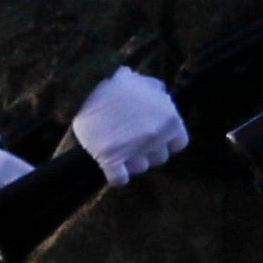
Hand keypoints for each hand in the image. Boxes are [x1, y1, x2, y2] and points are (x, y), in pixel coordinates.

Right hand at [69, 67, 187, 186]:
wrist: (84, 87)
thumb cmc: (117, 84)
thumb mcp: (146, 82)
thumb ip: (158, 93)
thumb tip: (162, 98)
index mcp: (170, 119)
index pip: (178, 144)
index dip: (166, 143)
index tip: (155, 140)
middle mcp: (156, 136)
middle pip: (159, 158)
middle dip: (148, 152)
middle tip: (134, 144)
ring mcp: (134, 149)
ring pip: (140, 168)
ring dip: (131, 163)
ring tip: (121, 153)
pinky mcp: (110, 158)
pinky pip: (119, 179)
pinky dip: (117, 178)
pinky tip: (113, 171)